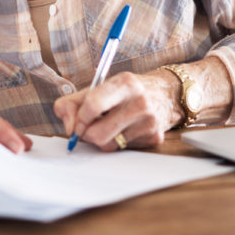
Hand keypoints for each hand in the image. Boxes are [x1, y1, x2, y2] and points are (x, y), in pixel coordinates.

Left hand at [53, 71, 176, 150]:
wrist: (165, 94)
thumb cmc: (125, 92)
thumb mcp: (100, 88)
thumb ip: (73, 103)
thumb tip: (68, 127)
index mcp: (124, 83)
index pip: (93, 104)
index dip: (79, 118)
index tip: (77, 122)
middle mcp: (140, 102)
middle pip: (97, 134)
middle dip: (87, 134)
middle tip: (90, 127)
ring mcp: (149, 122)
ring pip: (109, 146)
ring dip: (102, 139)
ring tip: (110, 125)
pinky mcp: (155, 138)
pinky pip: (123, 150)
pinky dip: (118, 143)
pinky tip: (126, 129)